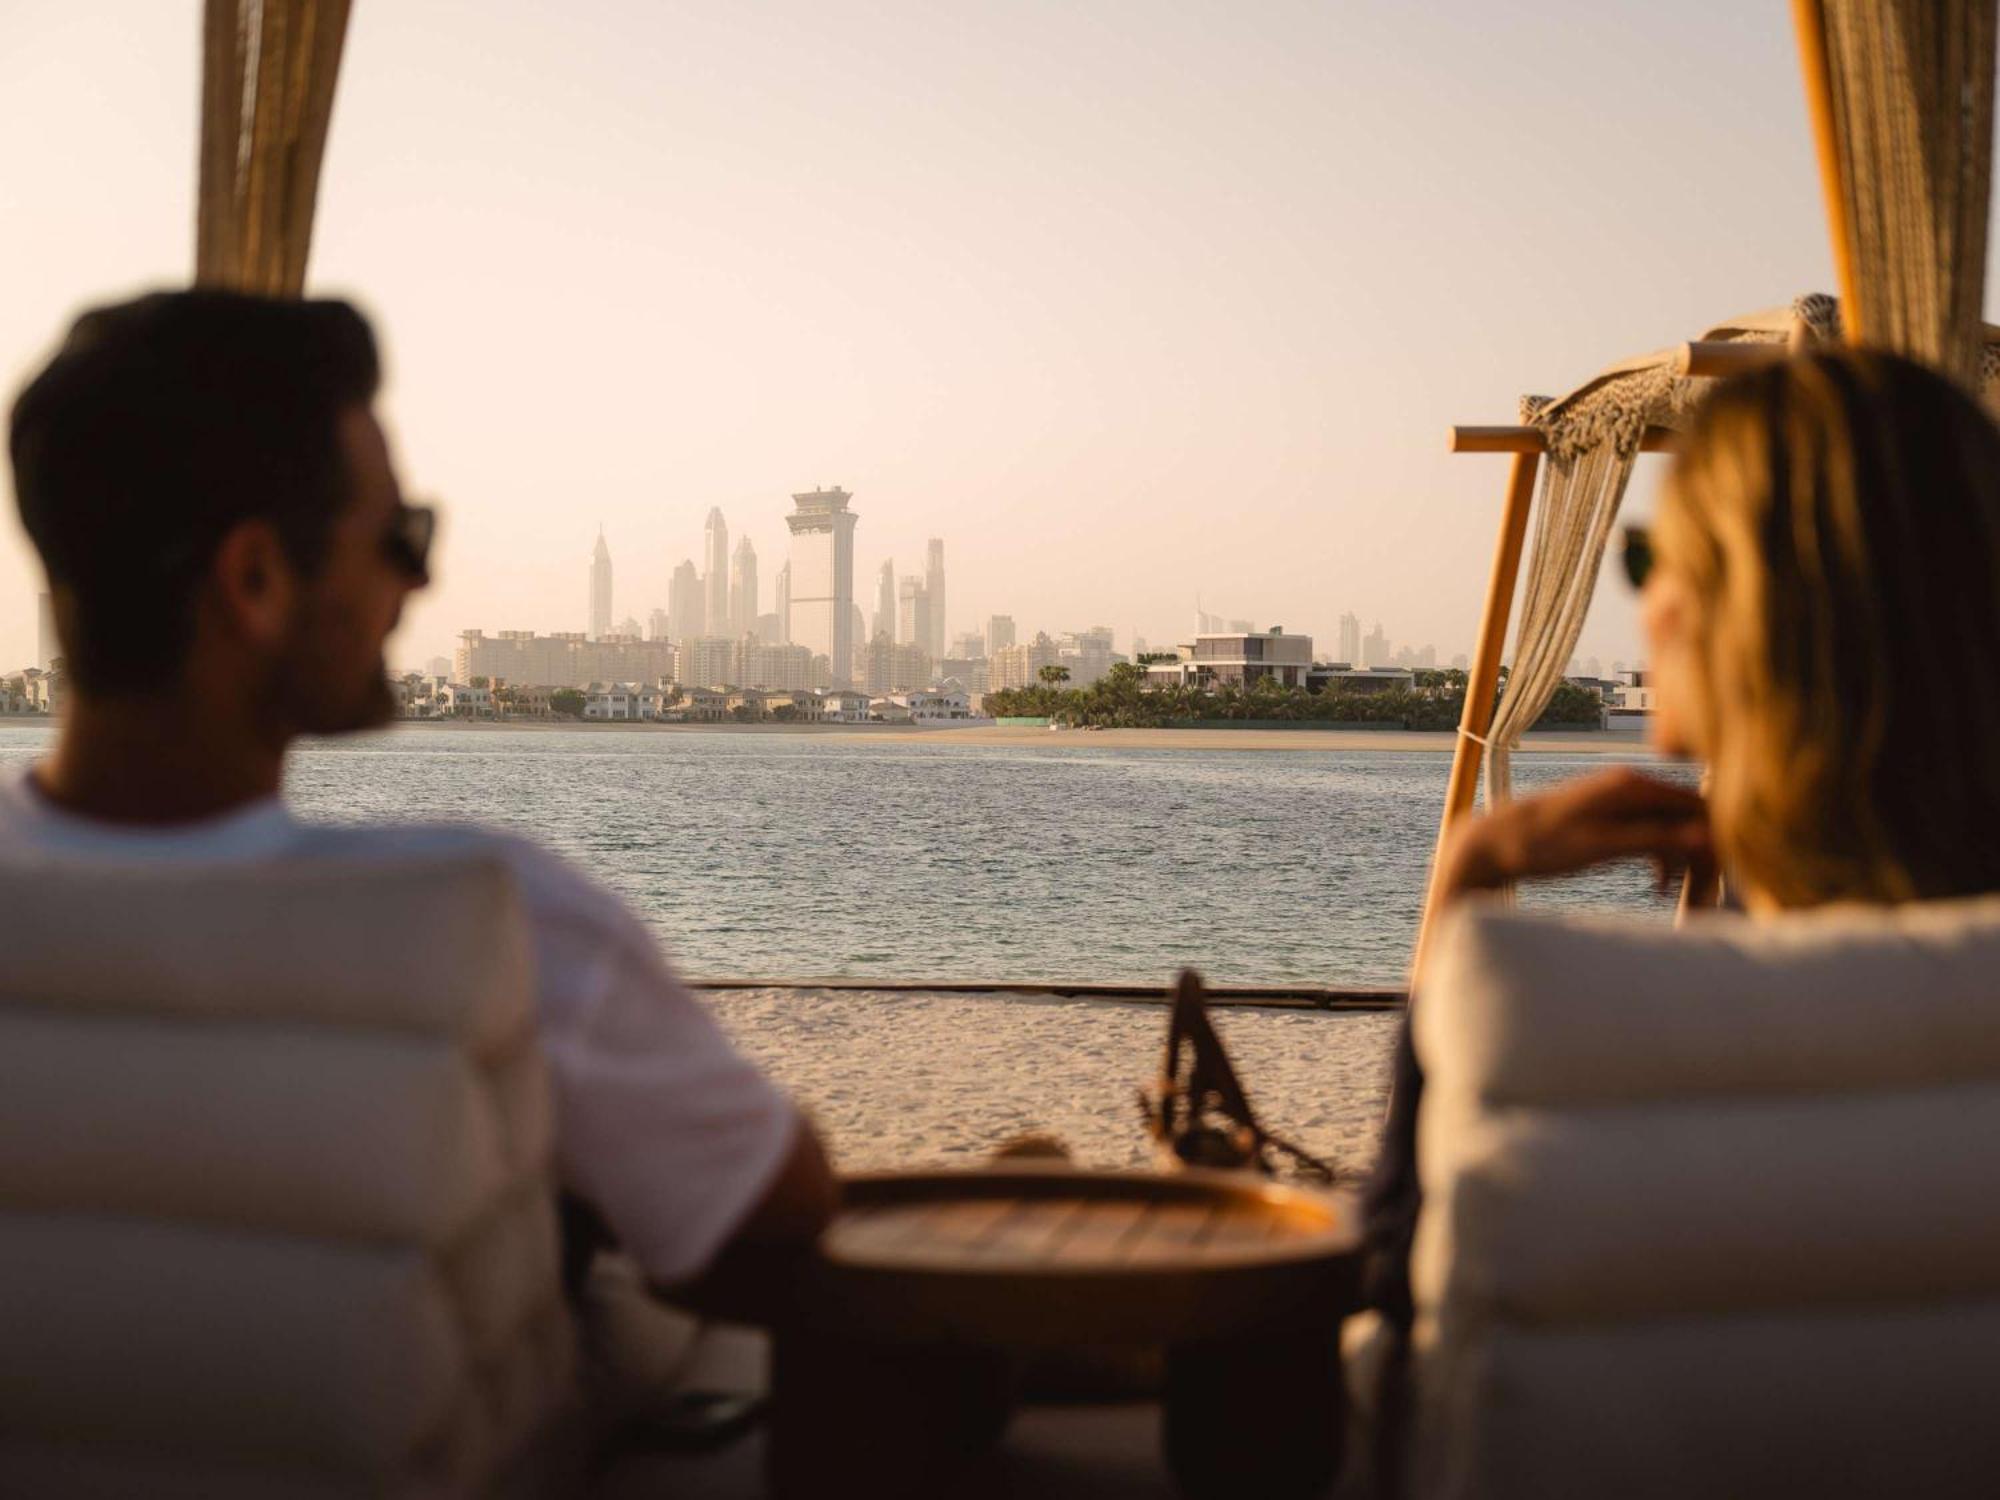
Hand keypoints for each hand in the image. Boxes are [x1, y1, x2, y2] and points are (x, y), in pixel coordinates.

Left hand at [1439, 767, 1713, 902]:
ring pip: (1672, 830)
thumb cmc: (1541, 845)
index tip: (1719, 882)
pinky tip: (1658, 888)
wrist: (1492, 843)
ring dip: (1682, 863)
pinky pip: (1651, 836)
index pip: (1699, 807)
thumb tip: (1706, 836)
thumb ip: (1653, 839)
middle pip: (1689, 819)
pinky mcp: (1610, 818)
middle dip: (1702, 858)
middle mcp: (1631, 786)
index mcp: (1632, 787)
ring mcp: (1620, 801)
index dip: (1717, 843)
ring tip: (1681, 901)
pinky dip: (1661, 860)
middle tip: (1703, 903)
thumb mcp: (1600, 847)